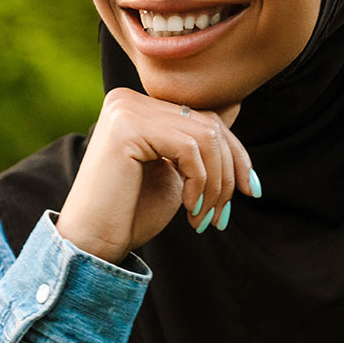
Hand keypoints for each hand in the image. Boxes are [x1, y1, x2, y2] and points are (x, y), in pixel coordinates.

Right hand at [55, 88, 256, 263]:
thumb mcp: (175, 173)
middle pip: (209, 124)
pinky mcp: (126, 128)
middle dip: (229, 172)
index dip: (236, 154)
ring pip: (205, 136)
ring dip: (216, 183)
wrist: (93, 242)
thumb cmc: (131, 214)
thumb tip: (235, 112)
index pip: (204, 118)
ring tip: (204, 217)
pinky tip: (189, 209)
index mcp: (138, 106)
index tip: (251, 190)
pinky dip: (200, 182)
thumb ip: (197, 145)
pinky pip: (189, 148)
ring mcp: (125, 110)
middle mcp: (128, 99)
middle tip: (222, 215)